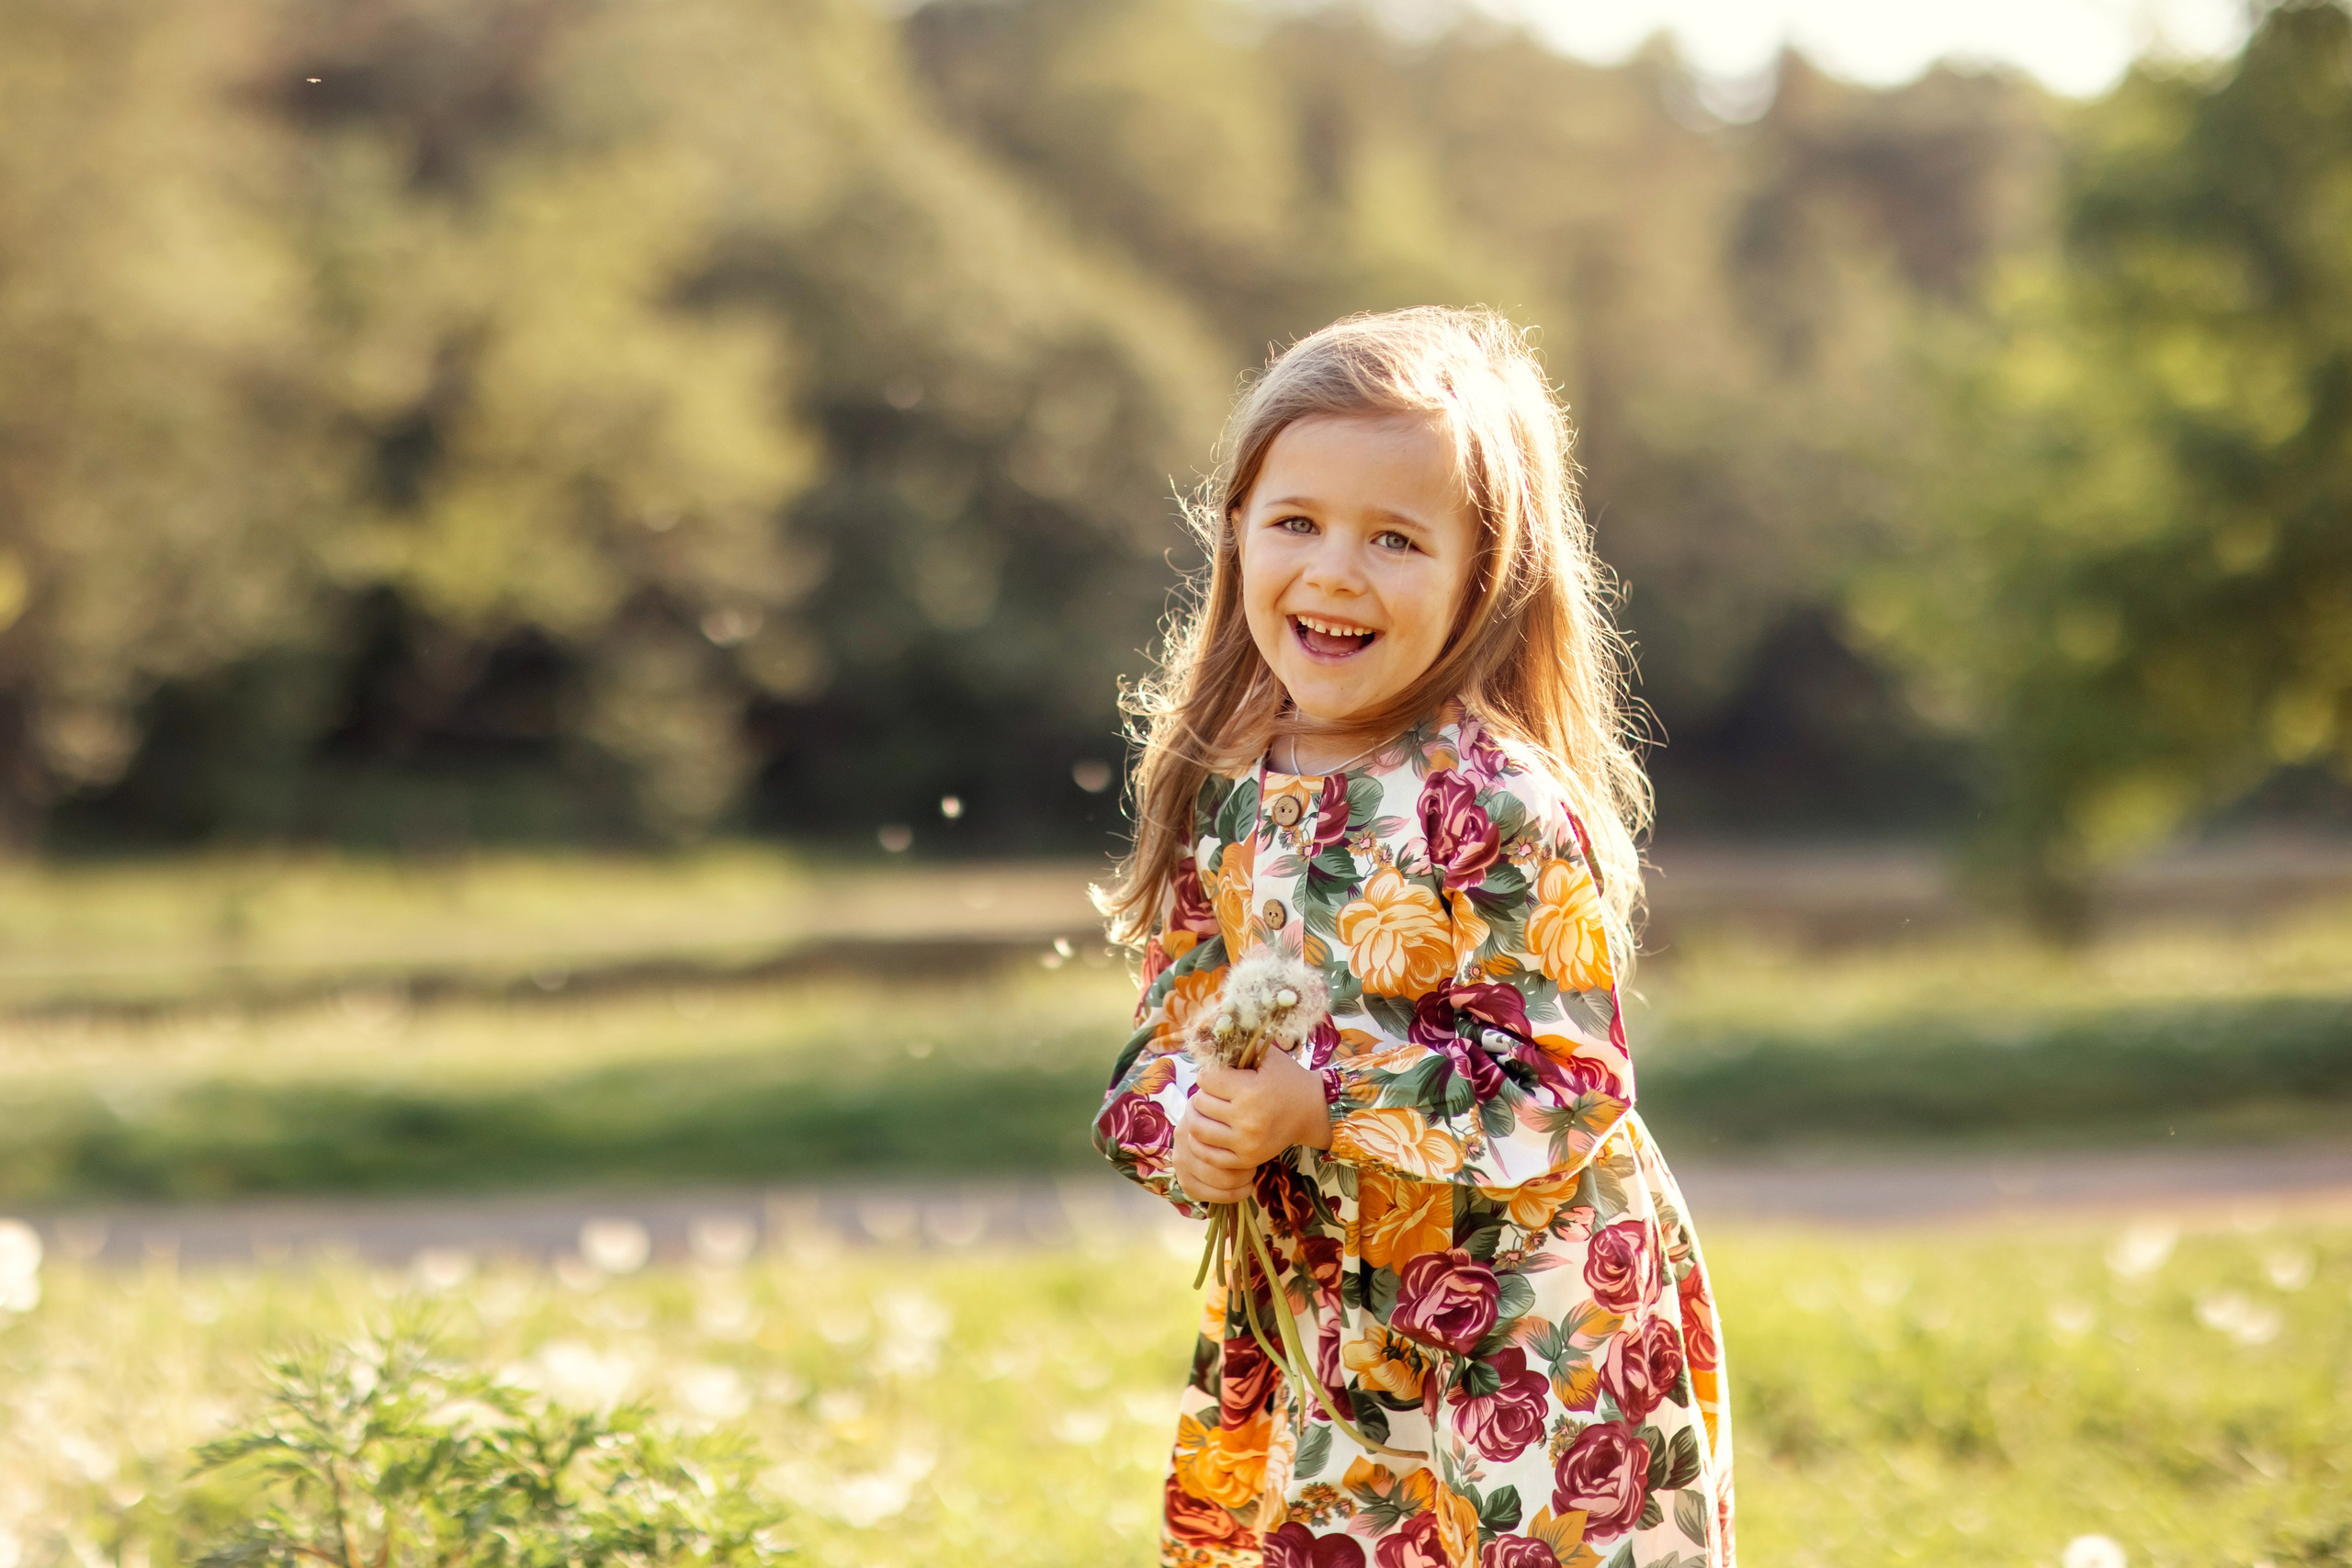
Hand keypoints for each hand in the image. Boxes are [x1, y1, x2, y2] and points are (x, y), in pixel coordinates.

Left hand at [1173, 1048, 1332, 1204]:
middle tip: (1214, 1093)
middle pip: (1200, 1103)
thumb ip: (1238, 1045)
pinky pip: (1207, 1154)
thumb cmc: (1286, 1079)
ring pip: (1197, 1129)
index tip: (1219, 1075)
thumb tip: (1204, 1044)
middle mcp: (1247, 1119)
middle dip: (1203, 1094)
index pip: (1205, 1079)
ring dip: (1198, 1116)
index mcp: (1251, 1091)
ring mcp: (1246, 1143)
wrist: (1311, 1112)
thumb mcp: (1266, 1055)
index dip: (1209, 1074)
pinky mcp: (1246, 1160)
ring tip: (1208, 1110)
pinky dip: (1201, 1142)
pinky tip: (1210, 1130)